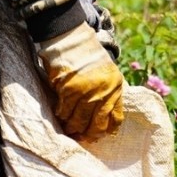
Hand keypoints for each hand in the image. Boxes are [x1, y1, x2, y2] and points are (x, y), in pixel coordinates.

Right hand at [38, 22, 125, 138]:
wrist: (72, 39)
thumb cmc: (89, 56)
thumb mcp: (108, 73)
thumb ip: (108, 93)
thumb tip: (105, 120)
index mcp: (116, 87)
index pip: (115, 118)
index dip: (106, 130)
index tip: (98, 135)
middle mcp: (103, 92)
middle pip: (96, 125)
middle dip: (88, 134)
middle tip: (81, 137)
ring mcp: (86, 92)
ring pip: (78, 121)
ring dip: (72, 127)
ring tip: (69, 128)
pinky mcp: (69, 90)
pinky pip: (65, 112)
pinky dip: (62, 115)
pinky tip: (61, 114)